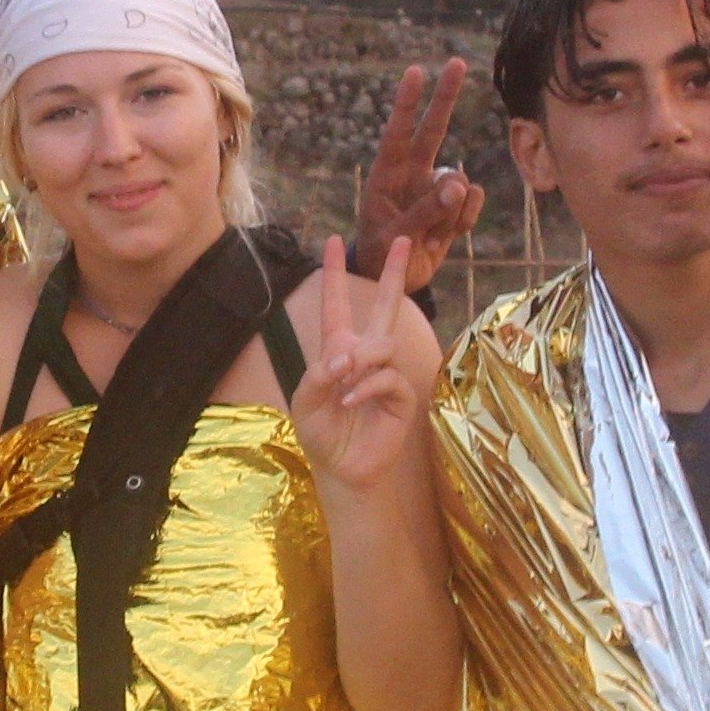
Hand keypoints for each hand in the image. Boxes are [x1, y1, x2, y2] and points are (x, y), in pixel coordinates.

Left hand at [288, 235, 427, 490]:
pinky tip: (350, 401)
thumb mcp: (305, 400)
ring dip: (361, 356)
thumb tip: (346, 357)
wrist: (341, 469)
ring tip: (344, 376)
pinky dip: (366, 386)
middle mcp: (365, 357)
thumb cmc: (321, 434)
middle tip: (404, 241)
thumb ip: (318, 374)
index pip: (337, 306)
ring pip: (383, 344)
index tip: (332, 242)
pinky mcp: (401, 397)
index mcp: (338, 351)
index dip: (333, 275)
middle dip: (394, 274)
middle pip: (385, 307)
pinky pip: (388, 377)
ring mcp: (386, 374)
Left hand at [347, 59, 486, 297]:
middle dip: (445, 97)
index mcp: (387, 175)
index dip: (406, 103)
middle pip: (433, 130)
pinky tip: (444, 237)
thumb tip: (460, 185)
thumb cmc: (379, 255)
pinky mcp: (453, 210)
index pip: (398, 132)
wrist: (392, 281)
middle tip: (456, 62)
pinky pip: (471, 203)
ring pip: (459, 182)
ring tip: (429, 235)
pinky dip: (464, 220)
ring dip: (451, 209)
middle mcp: (413, 175)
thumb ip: (424, 211)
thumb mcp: (393, 237)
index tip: (415, 71)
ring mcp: (434, 191)